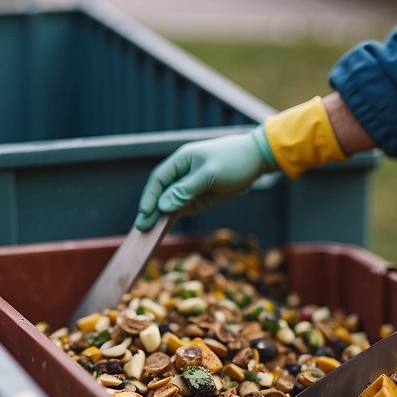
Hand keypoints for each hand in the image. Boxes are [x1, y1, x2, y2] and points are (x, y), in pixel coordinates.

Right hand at [134, 128, 275, 229]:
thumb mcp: (211, 174)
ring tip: (148, 235)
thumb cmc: (233, 161)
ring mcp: (189, 188)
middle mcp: (181, 175)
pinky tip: (162, 231)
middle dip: (150, 212)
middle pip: (161, 194)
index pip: (159, 180)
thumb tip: (164, 205)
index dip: (149, 197)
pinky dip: (172, 220)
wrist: (256, 161)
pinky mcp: (198, 199)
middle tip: (141, 230)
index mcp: (181, 161)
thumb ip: (187, 190)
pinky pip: (181, 210)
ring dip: (159, 219)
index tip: (144, 213)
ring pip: (169, 205)